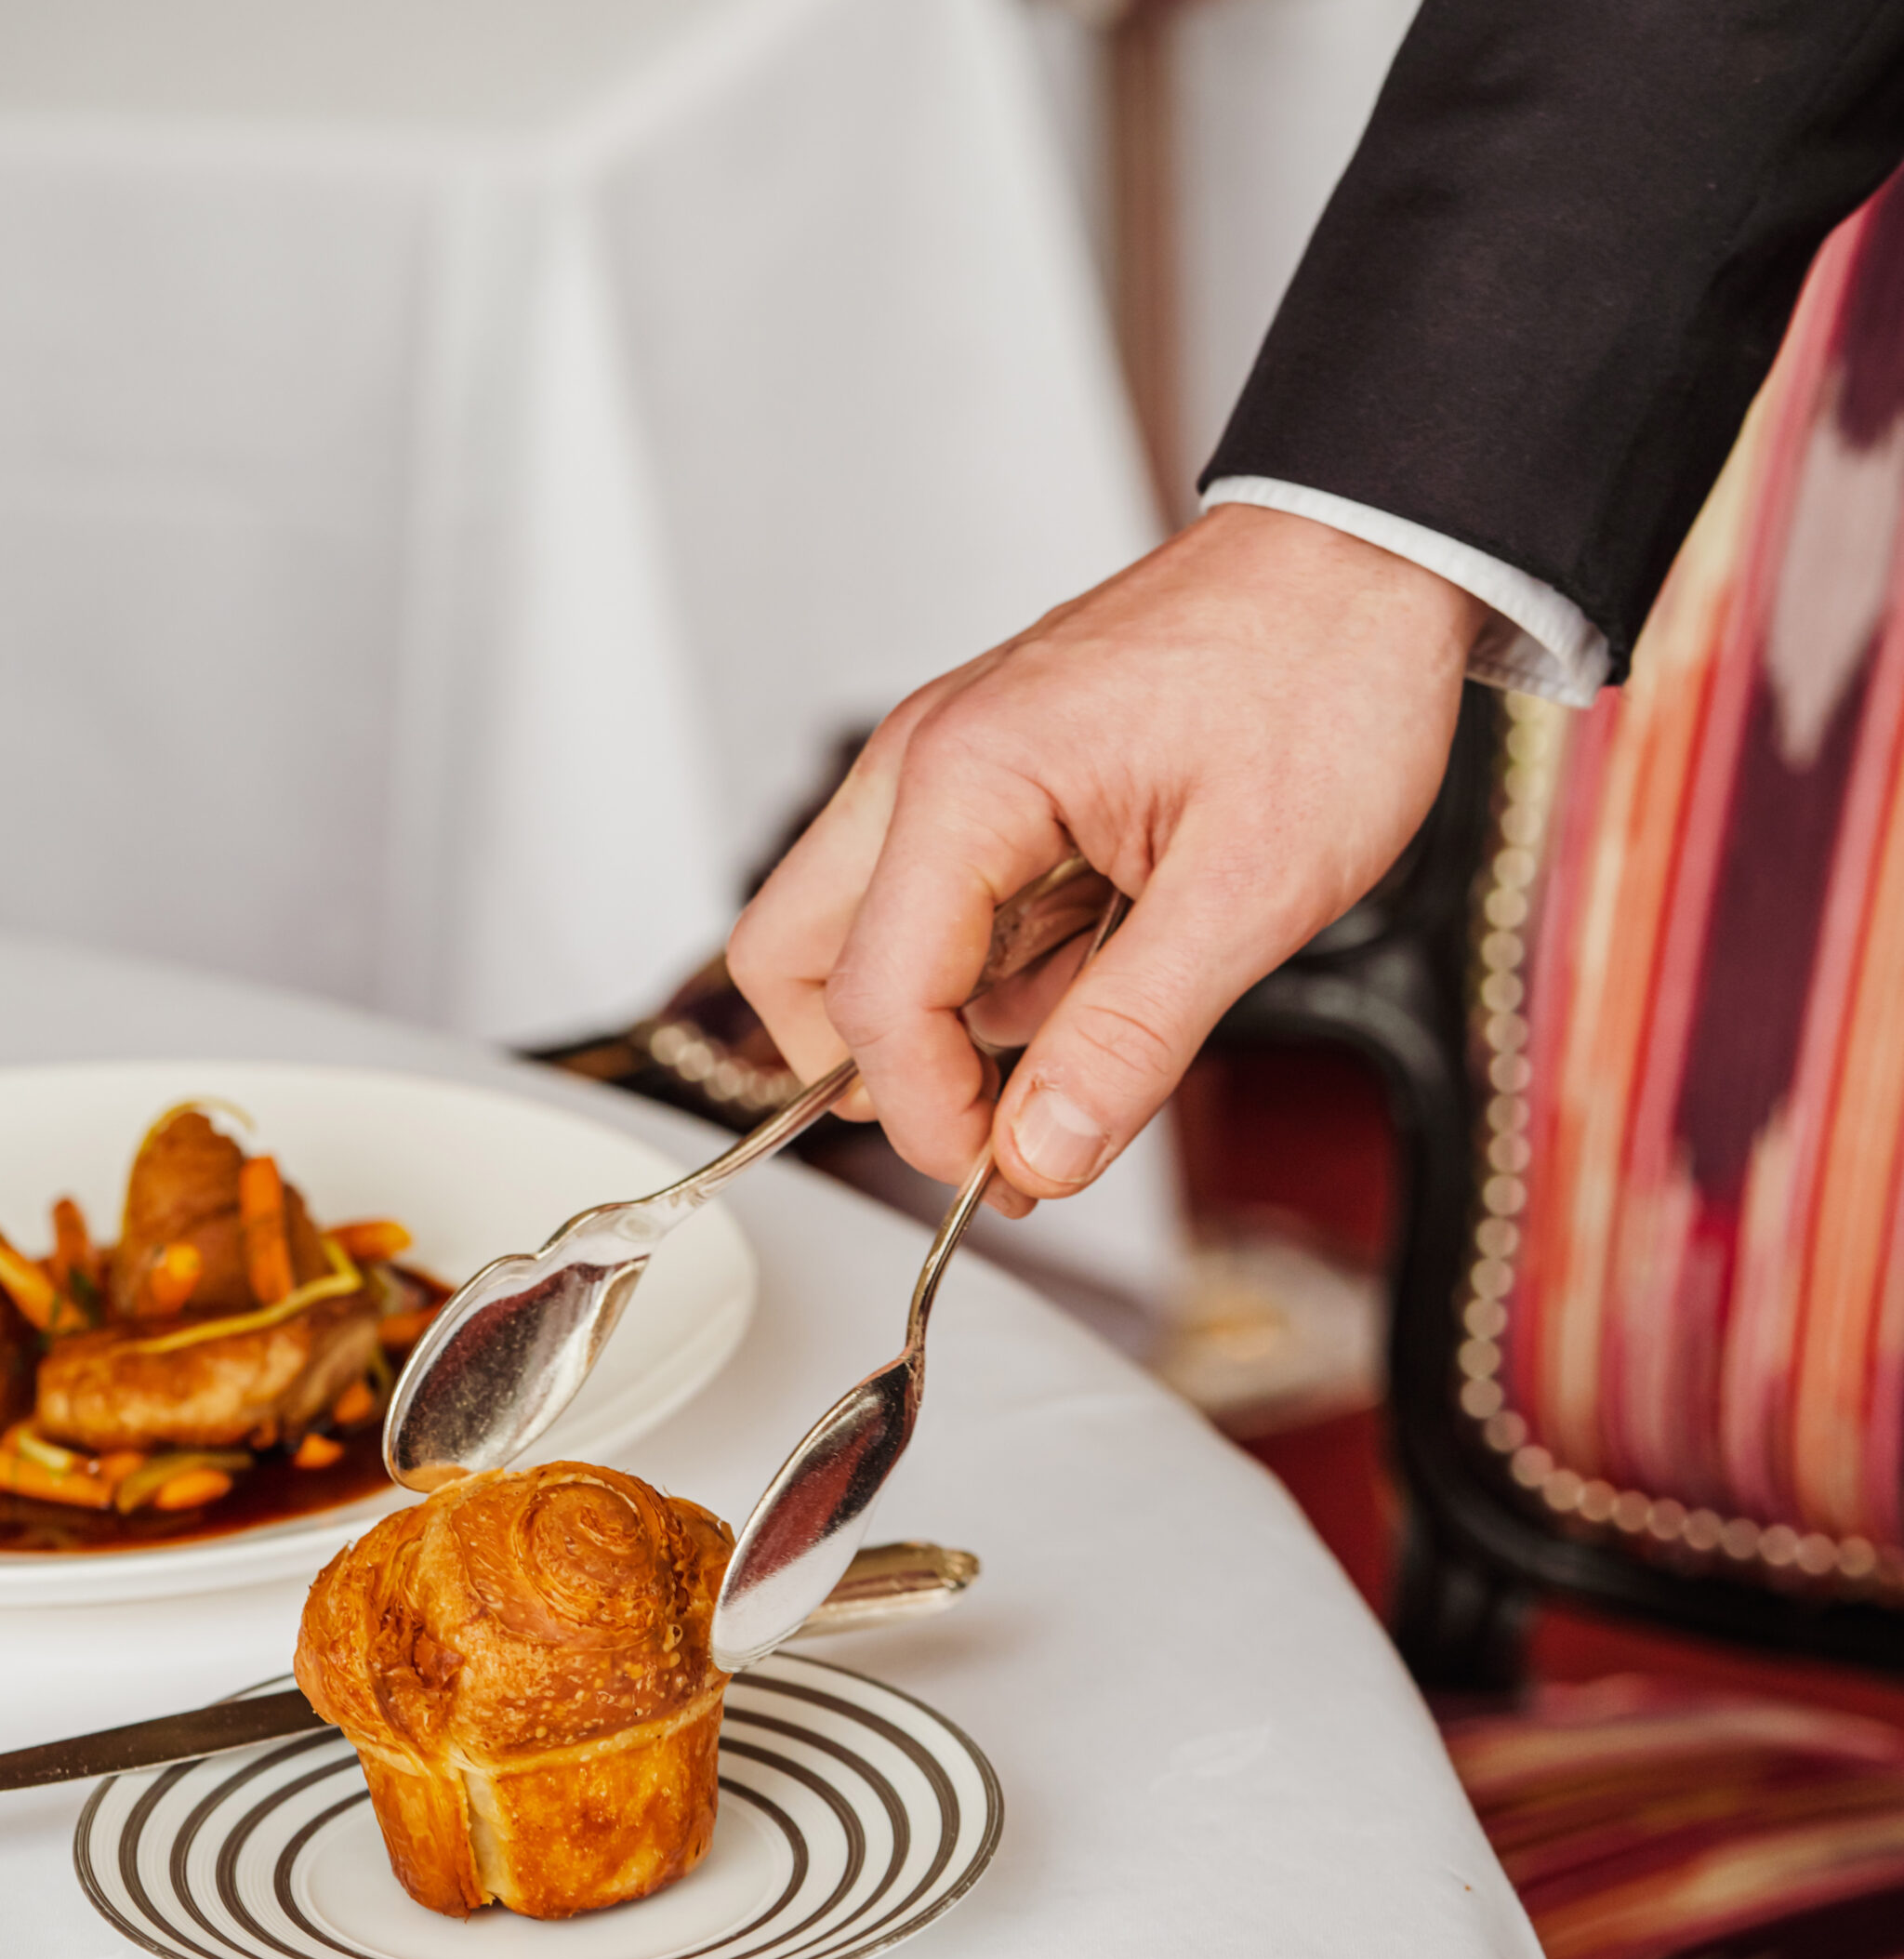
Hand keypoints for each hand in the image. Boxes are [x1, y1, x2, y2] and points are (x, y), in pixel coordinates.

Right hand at [727, 505, 1482, 1212]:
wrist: (1369, 557)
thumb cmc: (1323, 679)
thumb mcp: (1252, 890)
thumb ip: (1131, 1039)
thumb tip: (1038, 1158)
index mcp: (970, 781)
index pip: (872, 999)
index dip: (930, 1117)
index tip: (1011, 1178)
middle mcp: (926, 764)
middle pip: (794, 960)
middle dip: (872, 1068)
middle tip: (993, 1125)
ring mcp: (949, 765)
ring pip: (862, 938)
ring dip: (956, 1016)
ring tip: (1110, 998)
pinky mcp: (990, 779)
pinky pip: (942, 905)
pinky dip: (1000, 965)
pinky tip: (1114, 942)